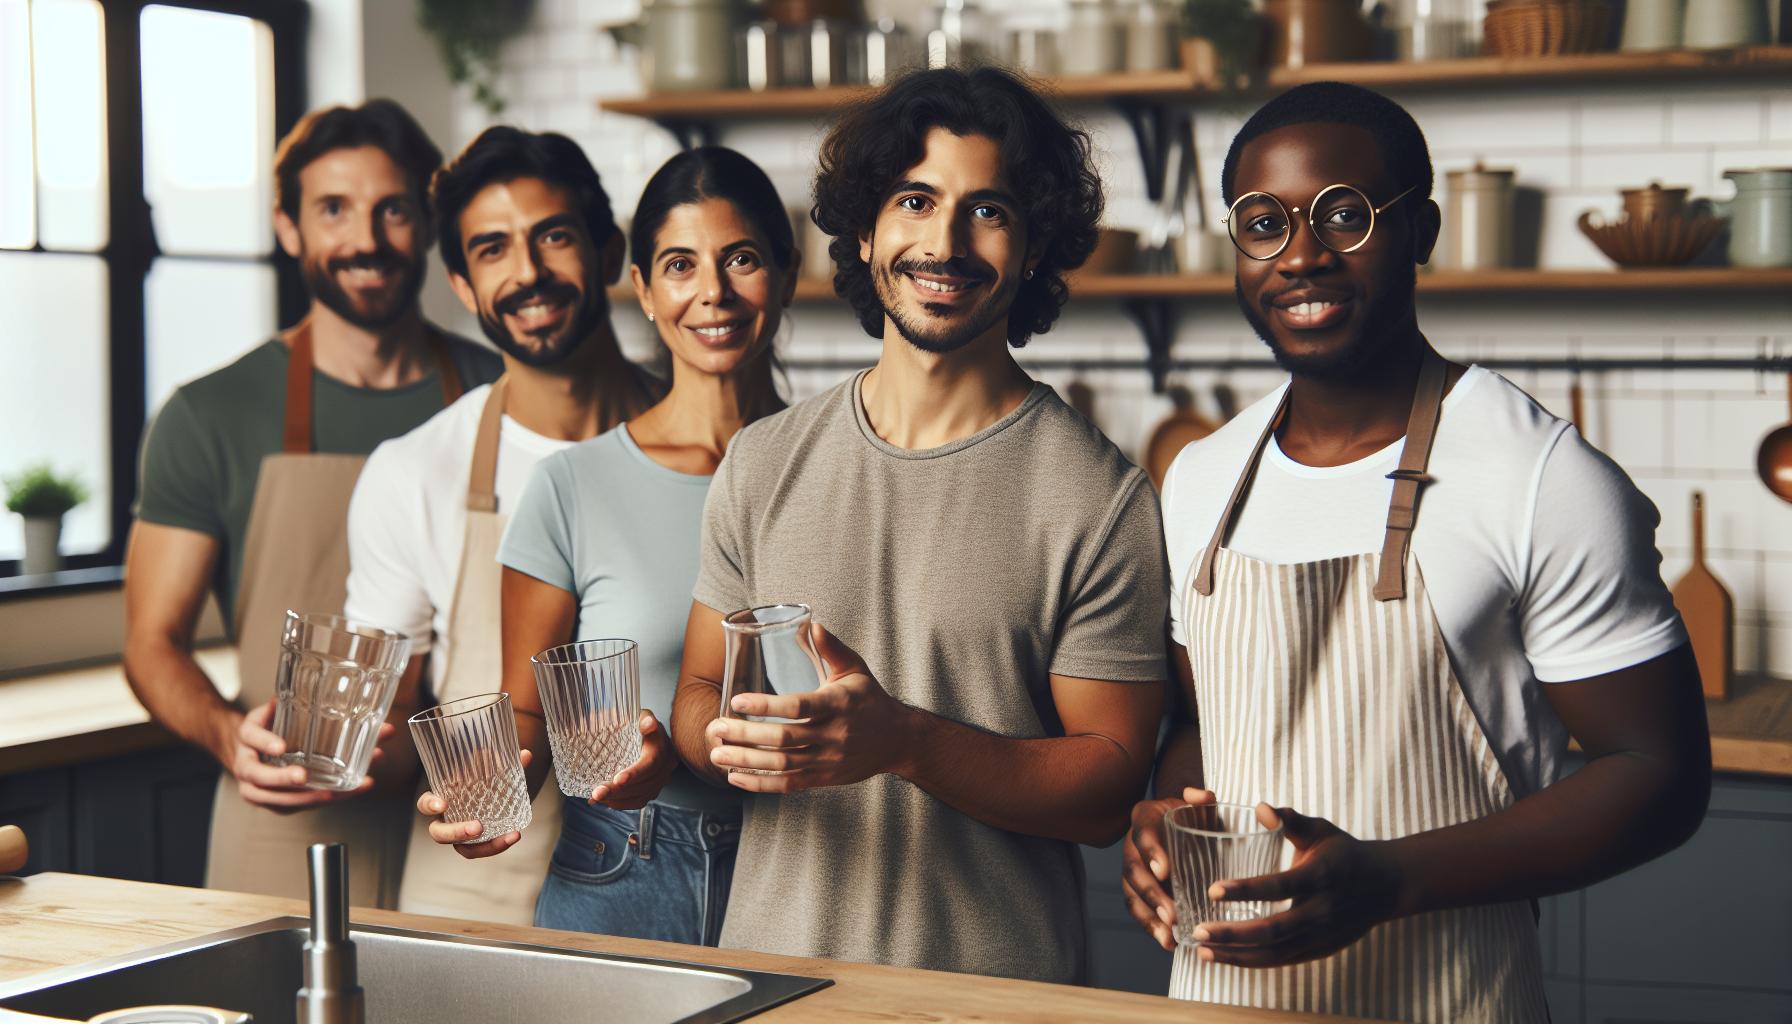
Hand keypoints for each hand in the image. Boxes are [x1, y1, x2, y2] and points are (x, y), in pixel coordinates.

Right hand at [224, 698, 392, 810]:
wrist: (248, 752)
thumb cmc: (265, 729)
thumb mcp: (270, 712)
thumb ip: (284, 703)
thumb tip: (299, 691)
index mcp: (247, 738)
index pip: (251, 737)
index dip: (265, 742)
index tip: (280, 747)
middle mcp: (246, 767)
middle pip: (260, 777)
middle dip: (283, 779)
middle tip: (303, 777)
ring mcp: (257, 790)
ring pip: (278, 799)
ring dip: (308, 797)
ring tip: (336, 792)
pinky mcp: (275, 803)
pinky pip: (294, 806)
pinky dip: (319, 800)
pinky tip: (341, 794)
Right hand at [417, 748, 535, 858]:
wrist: (504, 795)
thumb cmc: (490, 781)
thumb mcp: (496, 771)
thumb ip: (507, 763)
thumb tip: (526, 754)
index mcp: (444, 798)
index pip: (425, 804)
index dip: (430, 805)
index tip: (443, 805)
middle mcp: (449, 819)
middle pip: (439, 834)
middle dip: (456, 832)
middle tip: (478, 827)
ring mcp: (463, 835)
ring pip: (463, 849)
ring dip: (484, 847)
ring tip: (508, 837)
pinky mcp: (478, 844)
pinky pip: (483, 849)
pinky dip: (499, 845)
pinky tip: (514, 835)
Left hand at [590, 711, 676, 809]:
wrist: (644, 729)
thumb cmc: (636, 721)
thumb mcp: (639, 714)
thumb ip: (642, 720)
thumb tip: (648, 725)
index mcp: (662, 745)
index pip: (651, 762)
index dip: (635, 773)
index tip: (617, 779)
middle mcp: (666, 764)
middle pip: (644, 783)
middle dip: (619, 791)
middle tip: (598, 793)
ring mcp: (661, 778)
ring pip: (642, 795)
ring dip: (618, 800)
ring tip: (598, 797)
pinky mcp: (654, 788)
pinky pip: (639, 801)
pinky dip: (622, 804)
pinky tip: (606, 801)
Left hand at [705, 623, 907, 793]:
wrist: (898, 740)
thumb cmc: (870, 699)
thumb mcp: (855, 669)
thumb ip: (832, 648)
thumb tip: (811, 624)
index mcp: (838, 704)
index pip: (798, 707)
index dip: (766, 706)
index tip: (737, 701)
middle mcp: (833, 735)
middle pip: (783, 739)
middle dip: (745, 735)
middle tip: (716, 728)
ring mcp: (828, 760)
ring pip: (781, 765)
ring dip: (746, 761)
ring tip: (717, 753)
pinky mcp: (824, 779)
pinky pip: (788, 785)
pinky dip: (760, 784)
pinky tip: (735, 776)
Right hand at [1122, 787, 1215, 949]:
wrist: (1184, 826)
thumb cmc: (1192, 815)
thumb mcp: (1198, 805)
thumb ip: (1202, 799)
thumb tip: (1202, 797)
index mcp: (1144, 818)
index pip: (1142, 835)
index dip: (1151, 852)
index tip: (1166, 871)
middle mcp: (1131, 845)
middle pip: (1133, 871)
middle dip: (1151, 894)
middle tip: (1172, 914)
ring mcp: (1132, 870)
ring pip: (1132, 895)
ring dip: (1149, 917)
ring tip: (1168, 935)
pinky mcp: (1137, 891)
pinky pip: (1138, 911)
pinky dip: (1151, 928)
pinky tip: (1169, 943)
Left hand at [1193, 805, 1406, 967]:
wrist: (1386, 886)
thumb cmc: (1345, 853)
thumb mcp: (1321, 829)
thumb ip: (1289, 819)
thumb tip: (1260, 808)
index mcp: (1320, 877)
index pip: (1279, 887)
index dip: (1245, 890)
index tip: (1213, 889)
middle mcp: (1321, 912)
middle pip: (1273, 930)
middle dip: (1232, 934)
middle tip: (1198, 931)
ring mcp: (1322, 936)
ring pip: (1275, 953)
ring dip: (1237, 955)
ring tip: (1203, 951)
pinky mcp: (1320, 951)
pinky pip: (1281, 960)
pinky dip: (1252, 962)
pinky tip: (1227, 958)